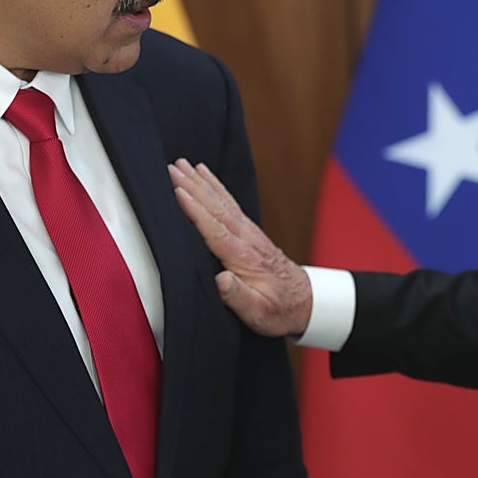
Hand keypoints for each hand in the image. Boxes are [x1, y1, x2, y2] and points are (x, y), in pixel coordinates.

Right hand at [168, 159, 312, 336]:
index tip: (178, 192)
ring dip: (201, 182)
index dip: (196, 211)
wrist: (304, 302)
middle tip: (172, 167)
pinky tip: (204, 174)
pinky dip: (215, 186)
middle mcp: (247, 239)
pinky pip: (229, 204)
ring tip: (182, 164)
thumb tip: (221, 281)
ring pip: (221, 202)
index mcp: (245, 259)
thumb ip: (239, 297)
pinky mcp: (249, 231)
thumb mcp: (259, 313)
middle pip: (216, 208)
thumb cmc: (279, 310)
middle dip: (193, 187)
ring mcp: (249, 232)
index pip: (216, 230)